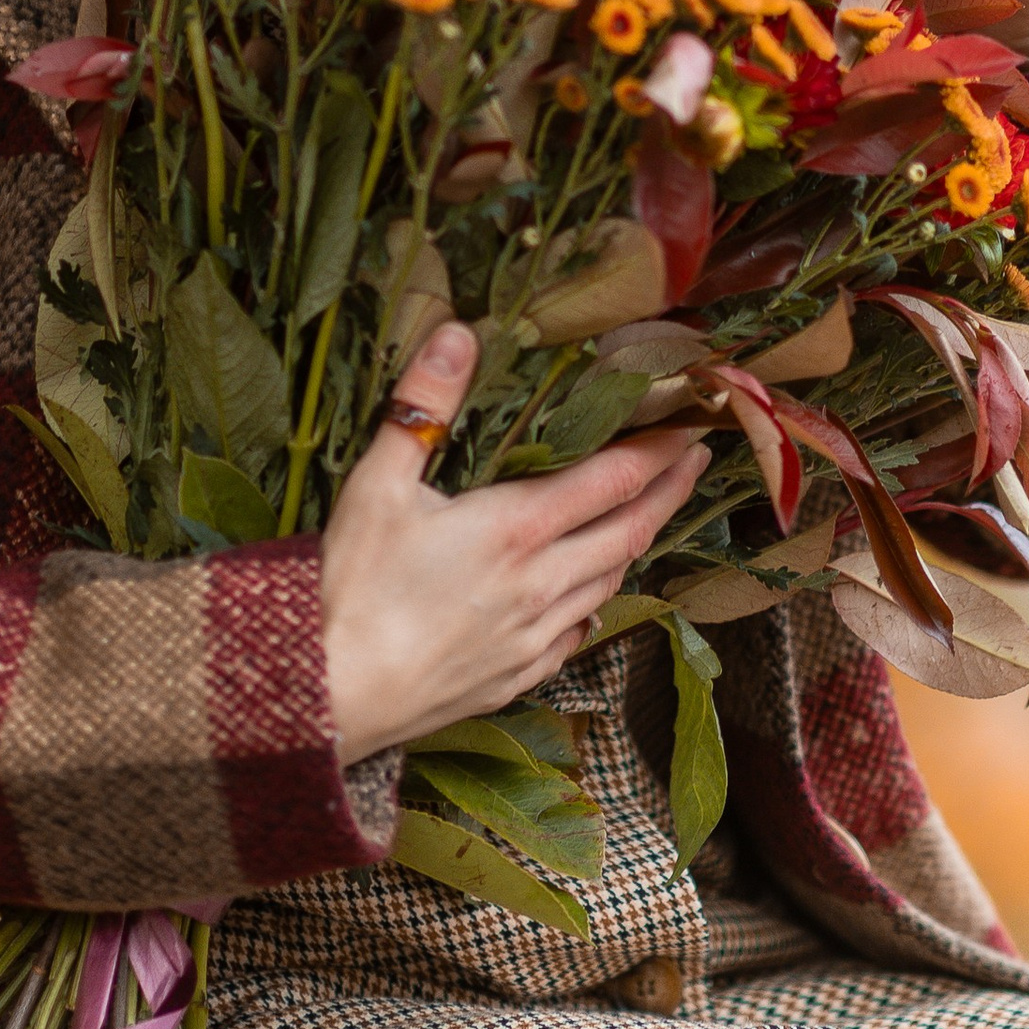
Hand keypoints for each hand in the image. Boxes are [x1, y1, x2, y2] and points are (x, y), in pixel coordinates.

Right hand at [319, 322, 710, 762]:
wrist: (332, 695)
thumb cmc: (351, 587)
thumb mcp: (377, 484)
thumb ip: (423, 407)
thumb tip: (458, 334)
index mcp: (515, 527)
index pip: (615, 478)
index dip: (659, 448)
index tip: (689, 425)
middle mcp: (541, 582)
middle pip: (630, 530)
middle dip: (669, 492)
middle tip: (696, 461)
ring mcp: (535, 636)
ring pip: (610, 582)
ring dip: (636, 543)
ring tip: (649, 516)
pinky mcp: (518, 676)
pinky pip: (578, 634)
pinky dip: (595, 602)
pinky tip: (590, 595)